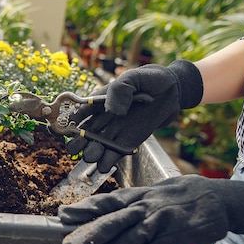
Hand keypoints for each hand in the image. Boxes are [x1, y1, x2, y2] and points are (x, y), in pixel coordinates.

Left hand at [57, 175, 227, 243]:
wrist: (217, 200)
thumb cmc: (174, 197)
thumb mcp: (148, 193)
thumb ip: (122, 204)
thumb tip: (87, 212)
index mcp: (137, 195)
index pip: (107, 200)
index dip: (85, 208)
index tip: (63, 215)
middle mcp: (146, 207)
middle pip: (114, 221)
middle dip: (89, 234)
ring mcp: (161, 224)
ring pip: (129, 240)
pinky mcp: (174, 241)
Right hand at [67, 60, 202, 172]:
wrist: (173, 91)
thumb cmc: (151, 80)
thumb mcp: (134, 78)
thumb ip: (121, 90)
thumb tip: (114, 112)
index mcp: (99, 101)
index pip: (80, 113)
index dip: (72, 122)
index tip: (71, 128)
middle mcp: (104, 118)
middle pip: (85, 134)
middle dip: (79, 143)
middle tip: (78, 147)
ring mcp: (115, 131)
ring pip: (97, 146)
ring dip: (92, 154)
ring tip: (92, 157)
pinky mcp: (128, 142)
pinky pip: (114, 154)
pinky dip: (107, 162)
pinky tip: (104, 166)